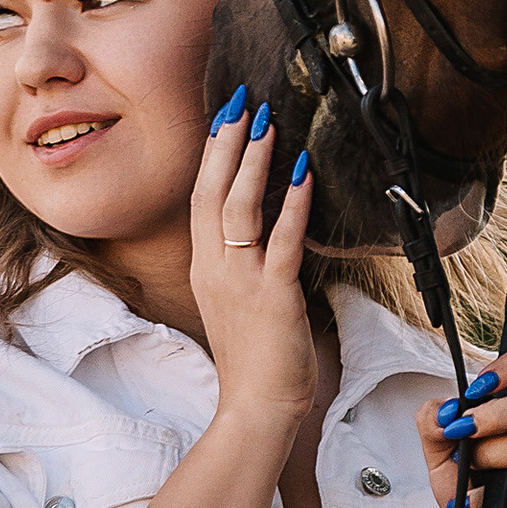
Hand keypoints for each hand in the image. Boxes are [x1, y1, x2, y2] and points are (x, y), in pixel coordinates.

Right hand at [188, 91, 317, 429]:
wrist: (257, 405)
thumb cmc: (254, 357)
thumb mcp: (236, 300)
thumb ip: (242, 261)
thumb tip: (266, 223)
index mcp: (205, 268)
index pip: (202, 199)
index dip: (212, 157)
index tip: (224, 119)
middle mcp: (215, 268)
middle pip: (212, 193)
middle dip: (226, 144)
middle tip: (241, 103)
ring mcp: (240, 281)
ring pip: (239, 209)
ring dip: (253, 163)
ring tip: (267, 124)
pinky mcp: (272, 296)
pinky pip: (282, 242)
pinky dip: (292, 205)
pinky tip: (304, 175)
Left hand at [416, 341, 506, 507]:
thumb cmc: (476, 493)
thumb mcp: (442, 458)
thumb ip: (434, 426)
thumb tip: (442, 411)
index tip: (477, 386)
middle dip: (491, 416)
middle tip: (462, 432)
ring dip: (488, 458)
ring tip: (467, 474)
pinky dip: (489, 499)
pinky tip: (474, 504)